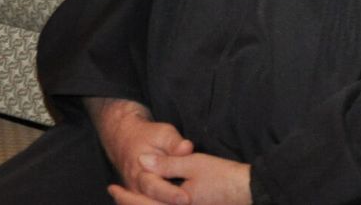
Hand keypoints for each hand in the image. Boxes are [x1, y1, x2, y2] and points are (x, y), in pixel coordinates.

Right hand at [90, 99, 192, 204]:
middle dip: (169, 203)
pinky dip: (163, 203)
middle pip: (152, 203)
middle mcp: (136, 187)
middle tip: (188, 203)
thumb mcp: (163, 134)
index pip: (154, 187)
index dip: (170, 194)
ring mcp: (137, 194)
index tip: (186, 198)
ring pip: (150, 204)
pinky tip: (177, 203)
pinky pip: (151, 204)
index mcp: (140, 171)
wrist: (126, 142)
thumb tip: (187, 148)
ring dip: (166, 204)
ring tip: (186, 204)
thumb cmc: (148, 137)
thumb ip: (175, 143)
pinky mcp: (142, 197)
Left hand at [123, 153, 250, 204]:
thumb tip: (143, 160)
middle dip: (128, 203)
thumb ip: (167, 164)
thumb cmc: (221, 176)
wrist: (248, 190)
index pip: (140, 203)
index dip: (123, 196)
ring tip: (130, 197)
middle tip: (116, 193)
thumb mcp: (193, 164)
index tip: (112, 188)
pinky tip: (153, 200)